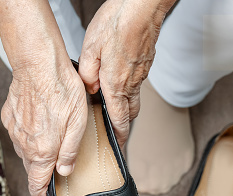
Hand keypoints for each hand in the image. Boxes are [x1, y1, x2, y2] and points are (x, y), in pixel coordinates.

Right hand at [2, 59, 87, 195]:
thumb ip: (70, 152)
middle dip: (40, 175)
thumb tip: (65, 171)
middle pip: (32, 168)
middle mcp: (24, 144)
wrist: (38, 65)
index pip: (38, 183)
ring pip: (24, 151)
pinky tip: (37, 127)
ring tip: (47, 148)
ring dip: (34, 155)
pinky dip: (27, 137)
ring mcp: (15, 130)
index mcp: (42, 151)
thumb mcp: (77, 124)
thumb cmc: (62, 91)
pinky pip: (18, 135)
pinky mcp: (9, 117)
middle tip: (49, 176)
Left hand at [79, 0, 171, 146]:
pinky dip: (128, 88)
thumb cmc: (118, 23)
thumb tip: (88, 88)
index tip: (117, 146)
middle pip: (131, 112)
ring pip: (134, 97)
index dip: (118, 136)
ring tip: (115, 108)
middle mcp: (132, 82)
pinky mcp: (145, 62)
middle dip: (123, 125)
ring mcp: (141, 72)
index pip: (120, 119)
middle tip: (116, 131)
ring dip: (125, 106)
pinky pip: (137, 82)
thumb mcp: (90, 48)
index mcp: (117, 83)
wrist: (143, 6)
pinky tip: (119, 80)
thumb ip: (87, 73)